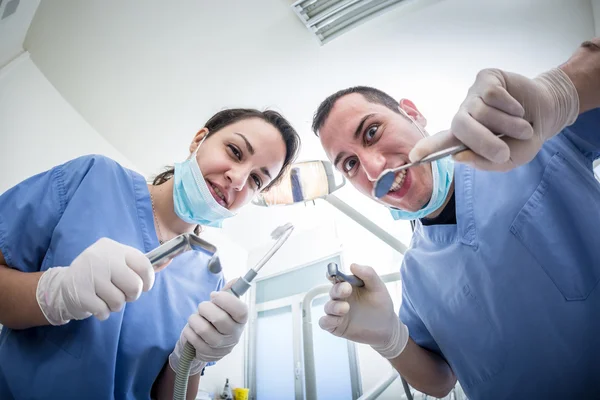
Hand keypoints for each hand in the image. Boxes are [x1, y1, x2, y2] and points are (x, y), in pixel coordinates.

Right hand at [36, 238, 154, 324]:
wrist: (63, 285)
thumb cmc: (100, 274)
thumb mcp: (118, 263)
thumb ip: (140, 265)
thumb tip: (168, 261)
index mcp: (115, 249)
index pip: (144, 264)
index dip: (148, 280)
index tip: (145, 286)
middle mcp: (103, 258)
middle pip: (134, 286)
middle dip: (132, 295)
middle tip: (123, 294)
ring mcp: (90, 275)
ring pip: (119, 301)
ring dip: (115, 305)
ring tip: (106, 298)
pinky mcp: (81, 293)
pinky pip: (104, 311)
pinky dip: (103, 312)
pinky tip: (96, 304)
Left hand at [169, 280, 247, 374]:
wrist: (208, 345)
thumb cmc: (217, 320)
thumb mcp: (225, 306)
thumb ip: (229, 292)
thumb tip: (236, 280)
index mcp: (241, 320)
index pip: (240, 310)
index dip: (226, 300)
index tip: (214, 295)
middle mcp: (234, 335)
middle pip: (219, 319)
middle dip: (205, 308)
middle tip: (202, 307)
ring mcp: (221, 346)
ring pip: (203, 329)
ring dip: (195, 319)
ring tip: (196, 317)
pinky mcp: (207, 354)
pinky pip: (193, 338)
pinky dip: (189, 330)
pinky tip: (192, 328)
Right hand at [319, 264, 407, 358]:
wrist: (386, 327)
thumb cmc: (381, 305)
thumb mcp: (378, 287)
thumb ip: (368, 274)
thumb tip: (353, 265)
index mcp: (348, 286)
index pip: (336, 277)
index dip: (332, 274)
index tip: (334, 274)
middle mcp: (341, 298)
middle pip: (333, 291)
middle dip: (338, 290)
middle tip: (347, 289)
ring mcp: (338, 312)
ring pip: (328, 307)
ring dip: (334, 306)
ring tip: (346, 308)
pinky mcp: (336, 326)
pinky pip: (325, 322)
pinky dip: (327, 320)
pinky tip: (337, 320)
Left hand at [409, 68, 578, 170]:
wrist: (546, 114)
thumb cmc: (522, 139)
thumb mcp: (510, 159)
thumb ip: (486, 162)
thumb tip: (458, 157)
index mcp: (465, 139)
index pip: (440, 143)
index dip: (427, 148)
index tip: (414, 156)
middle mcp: (465, 116)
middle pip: (461, 126)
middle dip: (483, 142)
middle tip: (503, 153)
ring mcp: (474, 96)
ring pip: (481, 110)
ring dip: (508, 124)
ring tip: (521, 127)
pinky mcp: (486, 79)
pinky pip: (493, 94)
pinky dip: (510, 106)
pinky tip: (517, 108)